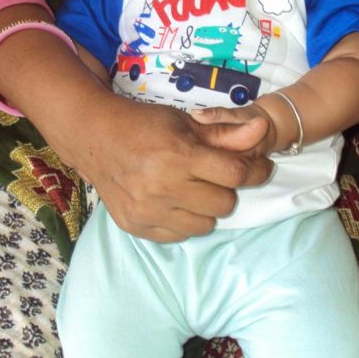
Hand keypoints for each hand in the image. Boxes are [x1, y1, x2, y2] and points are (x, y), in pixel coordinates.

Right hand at [46, 90, 273, 242]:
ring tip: (191, 188)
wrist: (95, 138)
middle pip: (224, 203)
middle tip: (213, 174)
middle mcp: (163, 187)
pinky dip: (184, 220)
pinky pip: (180, 235)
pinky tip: (172, 200)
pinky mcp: (136, 226)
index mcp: (179, 155)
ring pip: (205, 225)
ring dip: (206, 207)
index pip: (235, 174)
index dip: (255, 170)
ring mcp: (148, 211)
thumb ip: (225, 133)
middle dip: (226, 188)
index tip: (260, 166)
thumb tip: (262, 129)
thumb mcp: (186, 122)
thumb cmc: (144, 125)